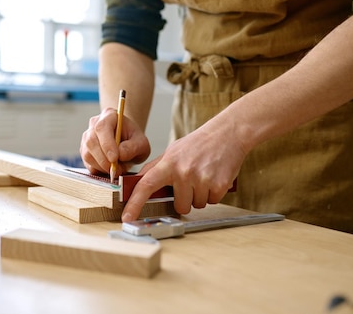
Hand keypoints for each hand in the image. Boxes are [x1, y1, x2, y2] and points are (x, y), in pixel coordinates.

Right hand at [80, 107, 150, 175]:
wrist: (128, 142)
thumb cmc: (134, 140)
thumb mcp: (142, 143)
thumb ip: (133, 147)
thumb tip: (120, 154)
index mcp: (109, 116)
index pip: (102, 127)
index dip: (106, 144)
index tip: (114, 158)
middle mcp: (94, 124)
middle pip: (91, 141)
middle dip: (104, 159)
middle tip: (117, 169)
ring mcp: (87, 137)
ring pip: (87, 154)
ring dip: (102, 166)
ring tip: (117, 168)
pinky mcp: (84, 150)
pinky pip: (87, 163)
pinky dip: (98, 169)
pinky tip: (109, 168)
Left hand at [121, 122, 245, 221]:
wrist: (226, 134)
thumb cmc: (198, 144)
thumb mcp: (172, 152)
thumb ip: (155, 168)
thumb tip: (137, 182)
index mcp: (168, 164)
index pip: (146, 185)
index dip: (134, 203)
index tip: (127, 217)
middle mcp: (183, 172)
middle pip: (180, 206)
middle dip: (185, 198)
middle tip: (191, 180)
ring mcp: (202, 179)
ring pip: (197, 205)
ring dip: (200, 195)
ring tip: (203, 176)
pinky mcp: (219, 185)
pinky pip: (212, 202)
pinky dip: (213, 193)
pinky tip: (214, 178)